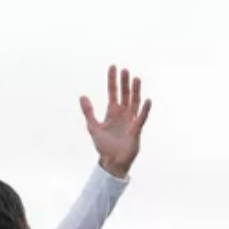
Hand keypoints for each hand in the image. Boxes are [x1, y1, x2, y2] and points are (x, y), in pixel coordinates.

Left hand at [81, 65, 151, 179]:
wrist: (111, 162)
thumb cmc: (104, 146)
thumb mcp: (93, 127)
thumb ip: (88, 112)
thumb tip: (82, 96)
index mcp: (113, 112)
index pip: (113, 92)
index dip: (112, 80)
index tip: (113, 67)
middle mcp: (123, 114)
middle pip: (125, 94)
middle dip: (124, 82)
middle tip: (124, 70)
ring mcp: (131, 121)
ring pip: (134, 102)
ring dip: (135, 91)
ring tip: (135, 79)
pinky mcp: (136, 130)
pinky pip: (141, 118)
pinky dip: (145, 109)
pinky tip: (147, 100)